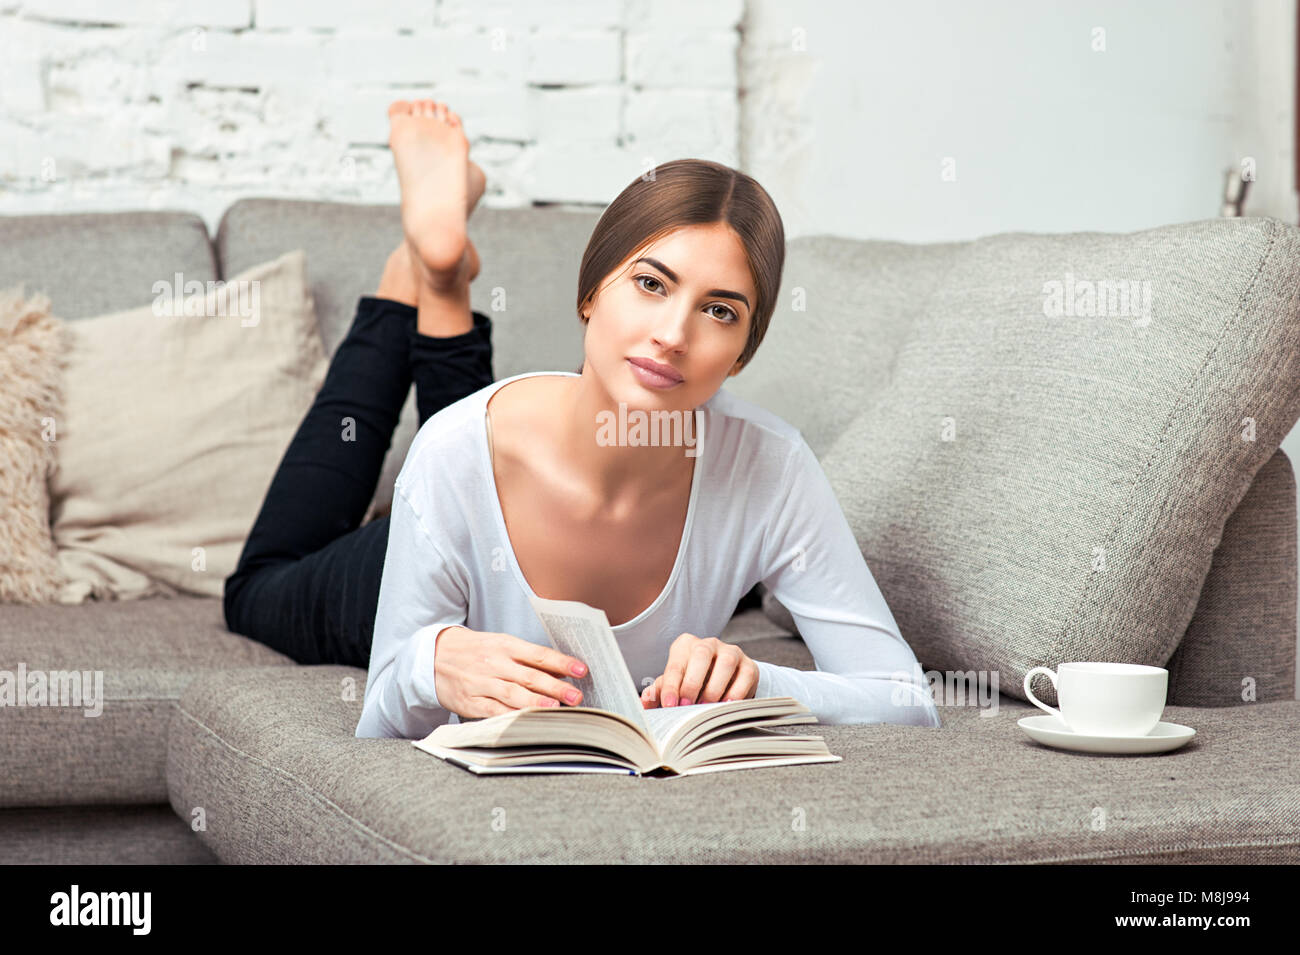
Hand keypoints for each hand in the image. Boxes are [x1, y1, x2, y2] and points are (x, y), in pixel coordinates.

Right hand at [433, 626, 587, 718]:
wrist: (433, 656)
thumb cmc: (476, 651)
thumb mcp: (501, 645)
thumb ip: (529, 659)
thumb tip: (562, 671)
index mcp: (505, 645)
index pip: (539, 654)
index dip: (562, 663)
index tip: (582, 670)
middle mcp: (494, 663)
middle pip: (530, 676)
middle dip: (555, 687)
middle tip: (577, 696)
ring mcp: (481, 683)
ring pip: (512, 694)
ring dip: (535, 703)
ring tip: (555, 709)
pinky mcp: (470, 702)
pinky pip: (492, 711)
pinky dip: (509, 717)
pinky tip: (525, 721)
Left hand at [640, 633, 758, 708]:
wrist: (723, 682)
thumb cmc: (692, 683)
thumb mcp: (674, 685)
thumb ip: (659, 692)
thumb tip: (644, 700)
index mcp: (685, 645)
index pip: (676, 664)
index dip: (672, 686)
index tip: (669, 704)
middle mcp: (709, 644)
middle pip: (701, 654)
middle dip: (693, 682)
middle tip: (687, 705)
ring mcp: (731, 652)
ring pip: (726, 662)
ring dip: (715, 687)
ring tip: (707, 707)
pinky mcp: (749, 665)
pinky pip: (746, 675)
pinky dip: (737, 691)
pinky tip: (727, 705)